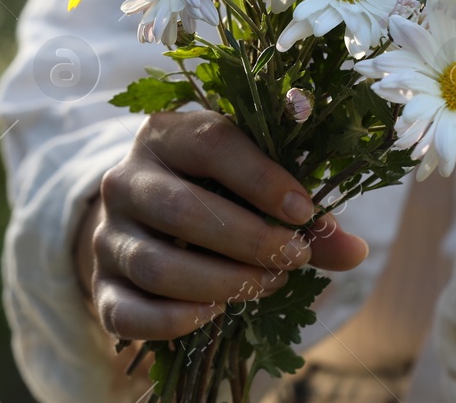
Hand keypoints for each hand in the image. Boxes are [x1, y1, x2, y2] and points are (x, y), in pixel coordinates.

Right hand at [75, 110, 368, 340]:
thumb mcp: (250, 185)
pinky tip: (215, 314)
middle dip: (248, 240)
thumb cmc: (213, 192)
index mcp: (165, 135)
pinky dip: (173, 320)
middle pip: (182, 208)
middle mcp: (125, 179)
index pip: (211, 143)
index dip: (262, 178)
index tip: (305, 212)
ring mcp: (107, 235)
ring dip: (219, 281)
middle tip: (293, 258)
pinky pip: (127, 312)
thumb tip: (354, 250)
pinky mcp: (101, 286)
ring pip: (155, 264)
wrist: (144, 224)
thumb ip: (299, 214)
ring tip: (264, 286)